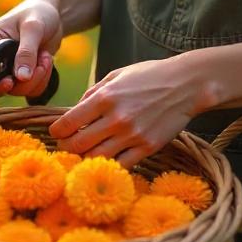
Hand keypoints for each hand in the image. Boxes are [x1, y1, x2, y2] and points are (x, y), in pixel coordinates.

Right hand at [0, 0, 63, 100]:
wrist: (54, 15)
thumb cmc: (39, 13)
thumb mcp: (33, 28)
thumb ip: (26, 52)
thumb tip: (21, 77)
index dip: (1, 79)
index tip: (16, 80)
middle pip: (3, 85)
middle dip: (27, 79)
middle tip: (43, 63)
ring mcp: (7, 67)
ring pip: (18, 89)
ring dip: (37, 78)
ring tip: (46, 58)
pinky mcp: (20, 74)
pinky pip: (29, 88)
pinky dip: (42, 79)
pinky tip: (46, 61)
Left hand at [48, 58, 198, 167]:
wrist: (186, 84)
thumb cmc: (149, 76)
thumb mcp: (116, 75)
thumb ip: (93, 93)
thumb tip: (74, 111)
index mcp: (104, 97)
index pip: (67, 122)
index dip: (56, 131)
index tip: (56, 133)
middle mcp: (115, 118)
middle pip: (78, 144)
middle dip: (66, 147)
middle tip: (67, 146)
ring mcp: (132, 135)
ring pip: (96, 159)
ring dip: (85, 159)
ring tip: (85, 154)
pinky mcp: (148, 148)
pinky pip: (121, 165)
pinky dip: (110, 165)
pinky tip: (107, 160)